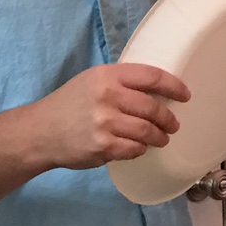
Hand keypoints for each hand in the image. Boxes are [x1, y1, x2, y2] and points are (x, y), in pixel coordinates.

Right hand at [29, 63, 189, 170]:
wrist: (40, 132)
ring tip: (161, 138)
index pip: (152, 77)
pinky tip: (138, 147)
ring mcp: (105, 123)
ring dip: (159, 137)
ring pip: (147, 131)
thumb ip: (120, 82)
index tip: (185, 95)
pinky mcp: (103, 146)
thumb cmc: (68, 105)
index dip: (174, 86)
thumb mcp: (91, 81)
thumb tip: (156, 92)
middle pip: (153, 107)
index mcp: (107, 75)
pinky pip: (134, 149)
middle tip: (172, 125)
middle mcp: (108, 96)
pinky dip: (140, 149)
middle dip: (168, 119)